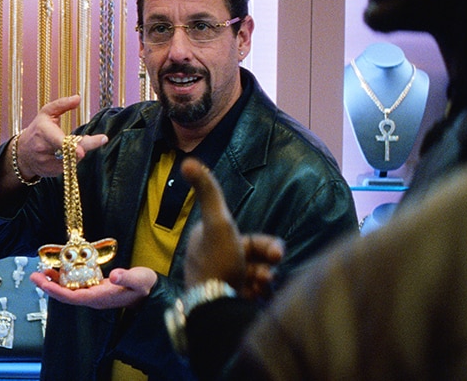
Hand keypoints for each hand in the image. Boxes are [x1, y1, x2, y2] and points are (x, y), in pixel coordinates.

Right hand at [16, 95, 108, 179]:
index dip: (74, 146)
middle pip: (70, 152)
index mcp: (43, 132)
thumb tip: (78, 98)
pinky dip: (72, 159)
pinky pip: (69, 167)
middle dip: (87, 146)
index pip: (60, 141)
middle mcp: (44, 149)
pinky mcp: (51, 173)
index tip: (86, 149)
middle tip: (102, 139)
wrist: (22, 153)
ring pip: (72, 160)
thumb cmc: (38, 129)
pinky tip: (66, 154)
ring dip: (79, 152)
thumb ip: (62, 104)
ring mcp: (47, 163)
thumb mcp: (46, 113)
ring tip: (73, 144)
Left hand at [30, 267, 157, 309]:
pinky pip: (75, 286)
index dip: (56, 291)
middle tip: (34, 275)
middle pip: (66, 296)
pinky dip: (65, 279)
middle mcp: (94, 299)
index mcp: (101, 298)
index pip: (73, 297)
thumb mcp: (139, 279)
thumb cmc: (145, 286)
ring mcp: (94, 294)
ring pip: (69, 291)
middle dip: (49, 287)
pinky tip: (59, 271)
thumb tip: (115, 275)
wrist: (150, 291)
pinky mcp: (95, 289)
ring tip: (41, 272)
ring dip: (54, 282)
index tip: (43, 283)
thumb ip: (127, 277)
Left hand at [181, 157, 283, 298]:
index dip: (268, 247)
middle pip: (255, 260)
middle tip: (270, 275)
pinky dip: (259, 296)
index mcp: (212, 242)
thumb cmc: (218, 262)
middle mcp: (216, 261)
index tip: (278, 255)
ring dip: (264, 281)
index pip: (250, 242)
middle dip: (268, 266)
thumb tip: (188, 161)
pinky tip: (258, 299)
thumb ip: (208, 190)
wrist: (215, 307)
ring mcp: (221, 283)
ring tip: (261, 288)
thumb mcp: (216, 221)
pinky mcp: (227, 303)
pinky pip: (253, 296)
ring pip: (256, 278)